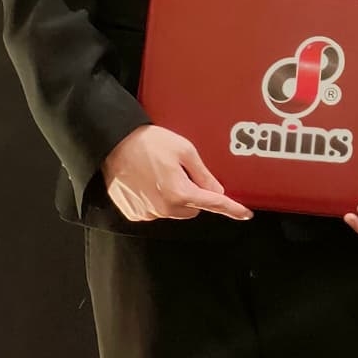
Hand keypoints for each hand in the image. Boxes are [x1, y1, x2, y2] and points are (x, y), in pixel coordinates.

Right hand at [101, 124, 251, 222]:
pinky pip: (154, 211)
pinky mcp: (134, 214)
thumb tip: (216, 191)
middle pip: (193, 208)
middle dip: (193, 195)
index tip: (246, 214)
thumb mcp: (183, 150)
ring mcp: (148, 213)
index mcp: (180, 192)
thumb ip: (203, 174)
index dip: (232, 208)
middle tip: (181, 173)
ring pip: (173, 211)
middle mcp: (164, 208)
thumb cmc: (148, 143)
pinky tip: (146, 182)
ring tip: (159, 174)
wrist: (112, 145)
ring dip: (174, 198)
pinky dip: (155, 200)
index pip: (213, 203)